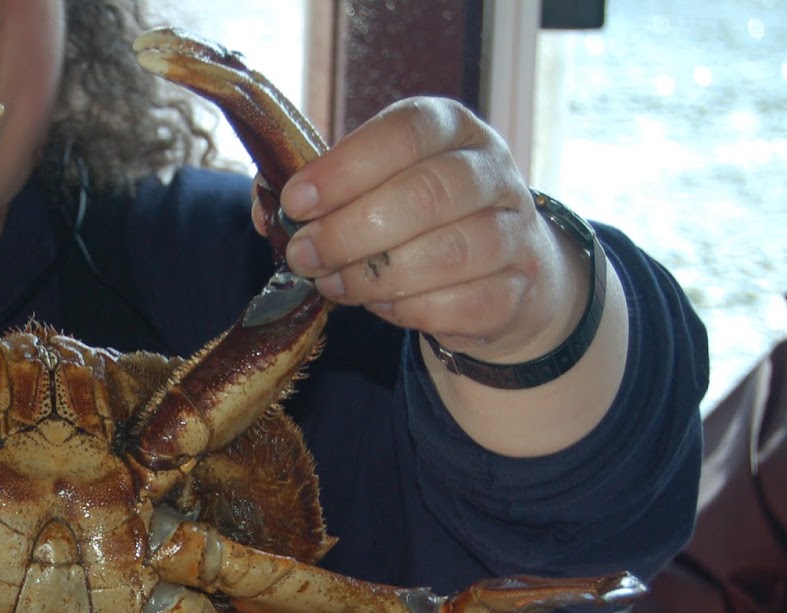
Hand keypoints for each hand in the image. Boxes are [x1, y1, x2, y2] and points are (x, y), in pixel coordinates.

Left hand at [263, 97, 589, 365]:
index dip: (346, 167)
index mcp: (450, 128)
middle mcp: (491, 171)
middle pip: (425, 195)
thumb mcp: (373, 186)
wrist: (500, 270)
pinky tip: (380, 304)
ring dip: (373, 276)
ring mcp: (514, 231)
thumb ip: (320, 191)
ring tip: (332, 283)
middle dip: (348, 231)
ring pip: (446, 253)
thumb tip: (269, 213)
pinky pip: (460, 304)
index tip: (297, 201)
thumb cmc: (416, 218)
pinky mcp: (517, 289)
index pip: (405, 132)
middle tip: (304, 256)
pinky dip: (408, 310)